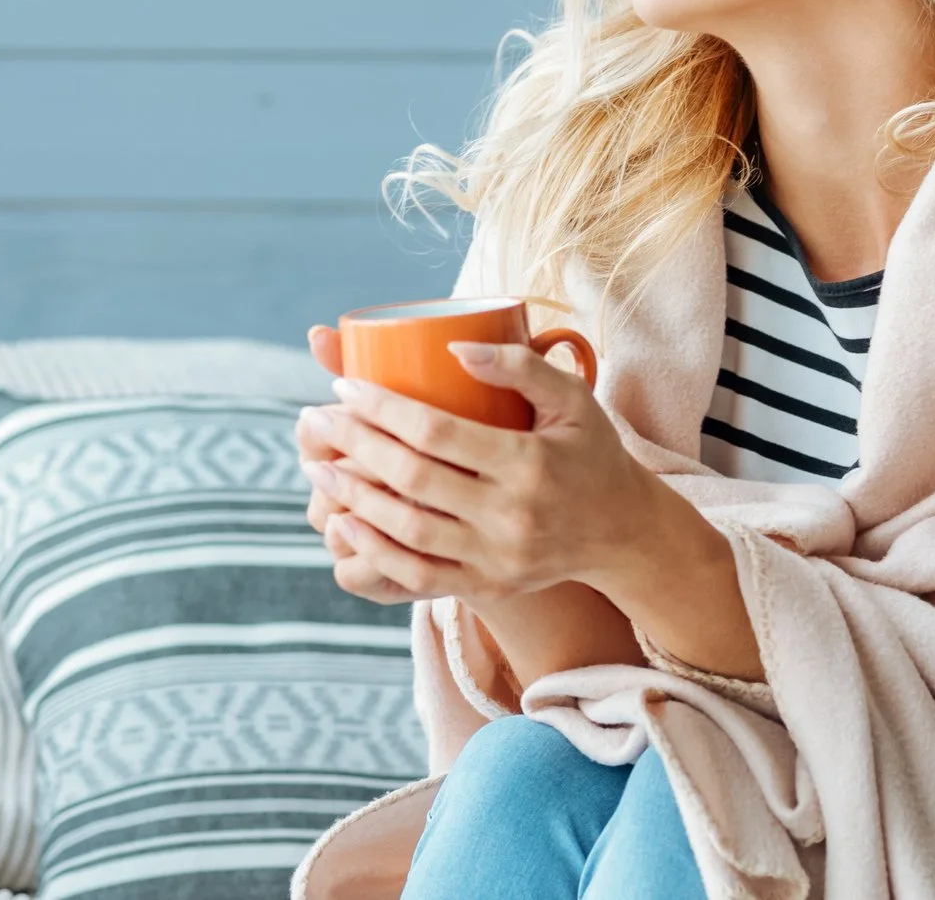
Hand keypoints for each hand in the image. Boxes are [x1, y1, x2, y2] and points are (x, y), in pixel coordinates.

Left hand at [293, 324, 657, 606]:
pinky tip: (342, 522)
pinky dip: (374, 551)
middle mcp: (512, 516)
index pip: (437, 432)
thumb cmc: (590, 450)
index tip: (343, 385)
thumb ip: (521, 366)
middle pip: (413, 479)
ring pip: (407, 530)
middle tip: (314, 418)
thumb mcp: (573, 397)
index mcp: (530, 463)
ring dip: (352, 497)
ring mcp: (497, 558)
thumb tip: (454, 348)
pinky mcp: (487, 586)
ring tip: (317, 464)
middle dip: (354, 445)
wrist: (621, 532)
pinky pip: (417, 575)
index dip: (383, 407)